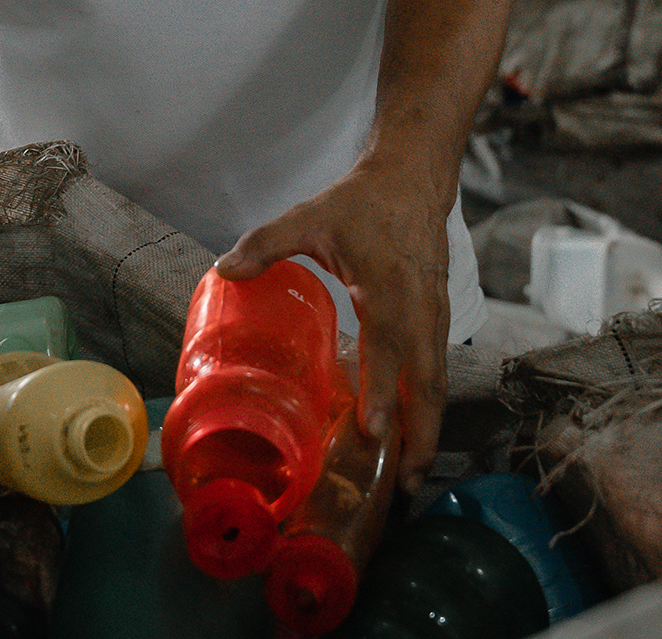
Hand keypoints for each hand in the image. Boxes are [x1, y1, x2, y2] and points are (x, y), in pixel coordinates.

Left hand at [216, 162, 451, 486]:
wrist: (412, 179)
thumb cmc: (363, 202)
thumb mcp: (310, 216)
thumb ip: (266, 243)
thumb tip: (222, 270)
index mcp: (391, 293)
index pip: (389, 352)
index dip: (381, 393)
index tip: (372, 432)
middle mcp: (420, 312)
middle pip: (427, 385)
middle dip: (419, 436)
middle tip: (403, 483)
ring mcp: (435, 317)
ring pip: (437, 383)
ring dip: (427, 429)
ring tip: (410, 474)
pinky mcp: (438, 317)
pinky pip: (436, 369)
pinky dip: (427, 405)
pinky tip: (411, 430)